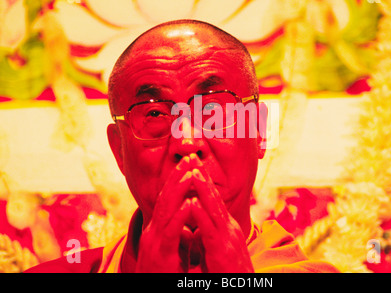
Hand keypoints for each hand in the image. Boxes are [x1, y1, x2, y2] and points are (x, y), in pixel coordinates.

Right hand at [135, 156, 193, 272]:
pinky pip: (171, 232)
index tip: (190, 163)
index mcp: (159, 228)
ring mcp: (155, 241)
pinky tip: (190, 203)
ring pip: (167, 210)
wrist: (152, 288)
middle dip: (178, 176)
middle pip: (167, 197)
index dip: (178, 179)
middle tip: (190, 157)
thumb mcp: (172, 248)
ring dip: (179, 189)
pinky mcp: (161, 253)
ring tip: (191, 172)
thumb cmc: (164, 272)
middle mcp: (154, 230)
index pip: (169, 198)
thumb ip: (178, 231)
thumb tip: (188, 216)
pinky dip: (180, 216)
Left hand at [189, 154, 253, 272]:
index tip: (192, 164)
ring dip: (202, 189)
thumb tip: (196, 227)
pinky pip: (209, 231)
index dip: (202, 181)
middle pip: (213, 197)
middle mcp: (228, 228)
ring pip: (213, 209)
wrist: (242, 287)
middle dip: (203, 176)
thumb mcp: (216, 250)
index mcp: (224, 227)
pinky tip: (192, 203)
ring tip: (193, 171)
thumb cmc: (228, 272)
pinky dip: (201, 215)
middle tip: (193, 156)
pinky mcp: (221, 252)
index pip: (212, 199)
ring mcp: (227, 238)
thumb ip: (207, 236)